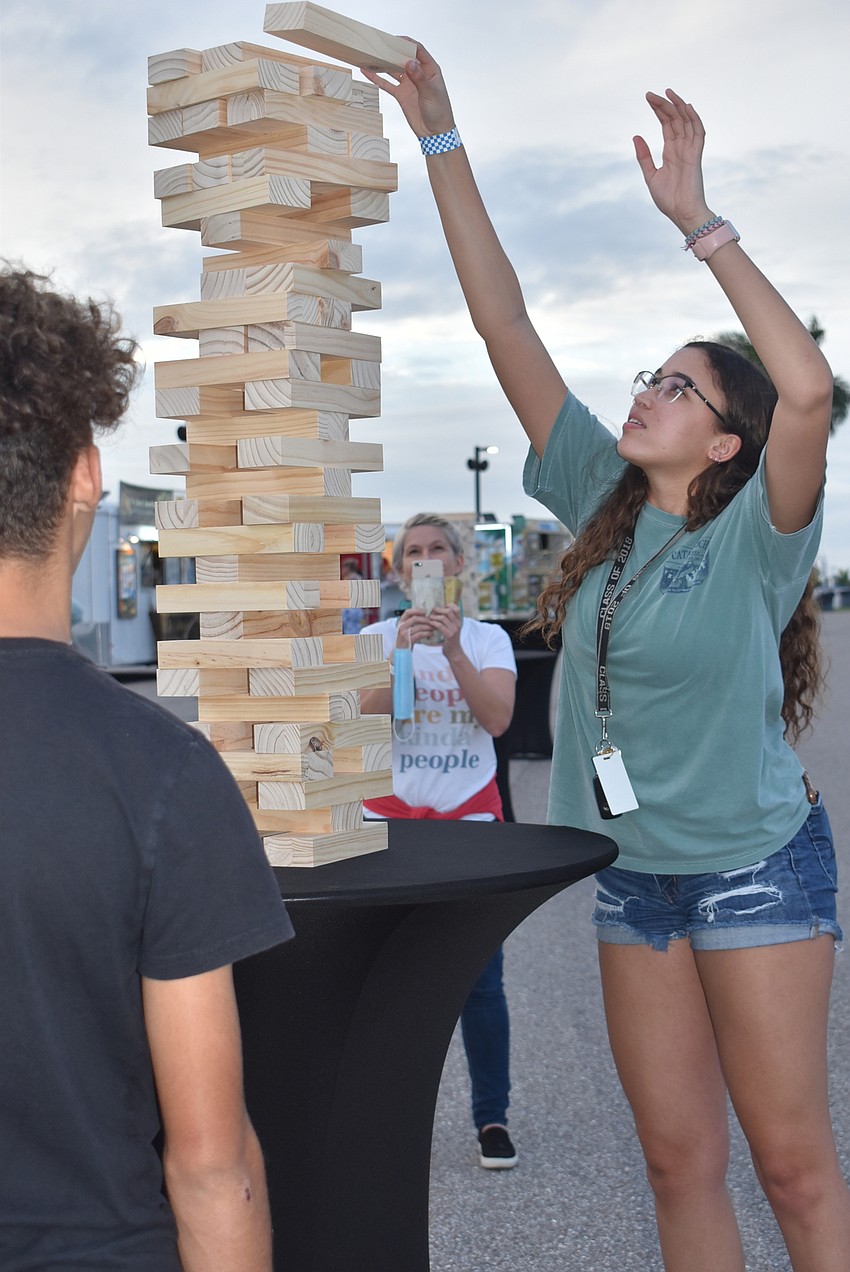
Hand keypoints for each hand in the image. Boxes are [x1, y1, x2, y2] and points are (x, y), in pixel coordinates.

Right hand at [360, 42, 454, 138]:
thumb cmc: (439, 111)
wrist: (434, 132)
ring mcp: (408, 83)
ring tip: (371, 54)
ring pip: (393, 69)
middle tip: (380, 44)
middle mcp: (418, 73)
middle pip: (403, 57)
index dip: (407, 43)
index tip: (395, 40)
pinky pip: (386, 84)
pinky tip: (367, 71)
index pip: (418, 50)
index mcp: (430, 69)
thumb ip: (420, 78)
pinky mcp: (400, 94)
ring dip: (383, 62)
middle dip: (393, 50)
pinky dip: (377, 78)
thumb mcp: (430, 93)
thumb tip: (409, 62)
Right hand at [395, 606, 433, 648]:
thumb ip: (412, 623)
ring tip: (434, 627)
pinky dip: (427, 633)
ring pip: (418, 627)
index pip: (408, 612)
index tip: (426, 612)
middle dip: (425, 619)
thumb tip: (425, 616)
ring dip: (428, 627)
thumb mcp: (407, 629)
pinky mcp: (408, 641)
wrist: (400, 652)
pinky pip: (420, 635)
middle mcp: (401, 627)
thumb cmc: (405, 640)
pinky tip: (431, 634)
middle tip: (433, 621)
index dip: (417, 610)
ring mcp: (404, 634)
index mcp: (401, 622)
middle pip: (414, 619)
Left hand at [424, 603, 462, 656]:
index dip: (448, 605)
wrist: (454, 652)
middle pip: (448, 611)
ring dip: (434, 617)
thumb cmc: (450, 640)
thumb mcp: (452, 629)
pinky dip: (434, 623)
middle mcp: (458, 624)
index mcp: (459, 621)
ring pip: (443, 618)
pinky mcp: (449, 635)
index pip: (456, 608)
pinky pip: (440, 626)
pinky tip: (430, 624)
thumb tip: (438, 611)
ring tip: (429, 618)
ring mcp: (454, 630)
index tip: (441, 607)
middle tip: (431, 612)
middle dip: (438, 610)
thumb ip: (448, 621)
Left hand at [633, 89, 713, 235]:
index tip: (648, 98)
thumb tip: (636, 136)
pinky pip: (698, 133)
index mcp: (671, 152)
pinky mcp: (696, 156)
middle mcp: (682, 148)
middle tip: (651, 94)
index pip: (666, 125)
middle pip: (674, 120)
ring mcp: (690, 150)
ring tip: (667, 93)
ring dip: (678, 106)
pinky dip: (694, 119)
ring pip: (686, 122)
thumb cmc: (668, 200)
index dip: (659, 111)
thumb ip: (644, 156)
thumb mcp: (650, 176)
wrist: (682, 214)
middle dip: (664, 105)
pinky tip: (687, 107)